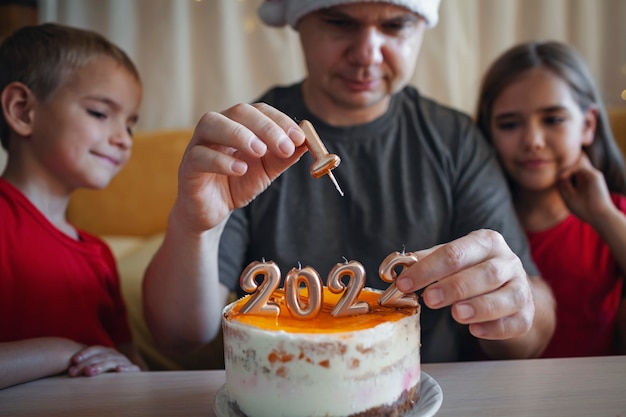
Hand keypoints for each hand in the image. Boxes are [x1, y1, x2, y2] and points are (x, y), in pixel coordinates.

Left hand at [68, 345, 139, 376]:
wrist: (131, 377)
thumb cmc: (109, 373)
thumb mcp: (98, 367)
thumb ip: (87, 365)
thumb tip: (68, 368)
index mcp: (107, 352)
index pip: (95, 349)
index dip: (85, 353)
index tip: (74, 360)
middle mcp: (116, 355)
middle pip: (101, 357)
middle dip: (86, 363)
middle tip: (74, 371)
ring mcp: (125, 362)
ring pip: (112, 362)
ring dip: (100, 366)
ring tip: (89, 372)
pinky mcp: (135, 370)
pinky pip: (132, 368)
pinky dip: (126, 368)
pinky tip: (119, 370)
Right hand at [174, 102, 306, 232]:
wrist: (212, 212)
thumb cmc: (238, 184)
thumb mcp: (267, 170)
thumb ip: (284, 156)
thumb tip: (307, 142)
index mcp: (238, 125)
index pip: (259, 111)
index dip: (280, 121)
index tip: (299, 137)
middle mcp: (217, 128)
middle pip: (238, 112)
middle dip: (265, 127)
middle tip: (284, 145)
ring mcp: (198, 145)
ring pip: (211, 124)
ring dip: (239, 134)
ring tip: (260, 151)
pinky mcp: (187, 167)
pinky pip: (200, 156)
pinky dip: (221, 161)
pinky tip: (240, 170)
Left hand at [396, 229, 534, 339]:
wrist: (506, 286)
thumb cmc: (471, 268)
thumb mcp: (450, 258)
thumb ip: (425, 261)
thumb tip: (396, 269)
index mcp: (485, 242)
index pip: (455, 252)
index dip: (428, 268)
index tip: (405, 283)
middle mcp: (508, 261)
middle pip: (485, 273)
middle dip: (455, 286)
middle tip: (429, 298)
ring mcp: (521, 287)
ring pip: (507, 297)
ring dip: (480, 306)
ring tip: (456, 314)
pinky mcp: (526, 313)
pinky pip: (516, 322)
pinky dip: (496, 327)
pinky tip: (475, 330)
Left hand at [558, 152, 613, 223]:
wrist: (598, 216)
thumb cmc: (584, 210)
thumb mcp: (568, 197)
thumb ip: (563, 186)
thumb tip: (557, 176)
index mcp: (583, 181)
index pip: (573, 169)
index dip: (562, 170)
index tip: (554, 178)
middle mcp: (588, 176)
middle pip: (577, 162)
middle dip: (564, 165)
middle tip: (556, 174)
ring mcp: (592, 175)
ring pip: (577, 162)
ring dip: (565, 168)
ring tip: (559, 177)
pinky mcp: (595, 175)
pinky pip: (579, 167)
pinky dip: (570, 170)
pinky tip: (563, 177)